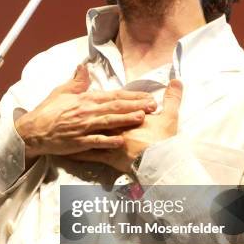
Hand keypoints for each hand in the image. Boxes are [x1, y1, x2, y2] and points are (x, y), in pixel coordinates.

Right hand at [14, 64, 156, 166]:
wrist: (32, 131)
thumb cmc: (47, 111)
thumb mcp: (61, 92)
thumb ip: (77, 81)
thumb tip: (84, 66)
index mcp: (85, 99)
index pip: (112, 95)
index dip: (131, 96)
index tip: (146, 95)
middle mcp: (86, 111)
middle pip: (115, 107)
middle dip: (135, 106)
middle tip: (152, 105)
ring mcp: (82, 127)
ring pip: (108, 122)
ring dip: (125, 119)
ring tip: (142, 117)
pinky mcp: (78, 142)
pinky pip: (95, 141)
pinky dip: (108, 141)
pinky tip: (121, 141)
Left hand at [67, 79, 181, 173]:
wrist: (160, 162)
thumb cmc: (164, 140)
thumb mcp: (170, 117)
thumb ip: (172, 99)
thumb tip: (177, 81)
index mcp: (128, 116)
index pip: (117, 104)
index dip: (111, 101)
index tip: (100, 97)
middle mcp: (116, 127)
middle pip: (100, 117)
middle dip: (89, 113)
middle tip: (76, 108)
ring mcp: (110, 143)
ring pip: (91, 134)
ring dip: (79, 131)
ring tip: (66, 126)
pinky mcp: (108, 158)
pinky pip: (90, 155)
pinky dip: (79, 153)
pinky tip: (68, 152)